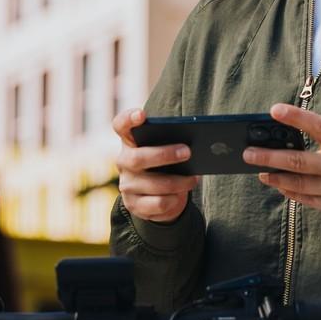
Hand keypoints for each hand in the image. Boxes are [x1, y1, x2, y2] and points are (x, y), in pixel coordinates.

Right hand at [112, 108, 198, 223]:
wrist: (159, 195)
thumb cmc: (167, 163)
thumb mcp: (169, 148)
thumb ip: (176, 141)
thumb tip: (199, 144)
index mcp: (130, 141)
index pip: (121, 125)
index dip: (129, 119)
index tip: (141, 114)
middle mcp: (123, 161)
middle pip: (138, 158)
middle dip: (164, 155)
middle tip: (188, 152)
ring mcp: (127, 184)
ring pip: (152, 184)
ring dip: (178, 182)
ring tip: (194, 178)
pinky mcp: (134, 205)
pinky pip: (157, 204)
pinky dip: (173, 200)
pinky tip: (181, 196)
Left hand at [243, 103, 320, 227]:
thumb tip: (297, 143)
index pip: (318, 126)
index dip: (295, 116)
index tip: (274, 110)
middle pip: (298, 161)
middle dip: (269, 157)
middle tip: (248, 154)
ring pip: (298, 184)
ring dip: (276, 178)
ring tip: (260, 171)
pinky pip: (307, 200)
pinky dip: (291, 192)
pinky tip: (280, 186)